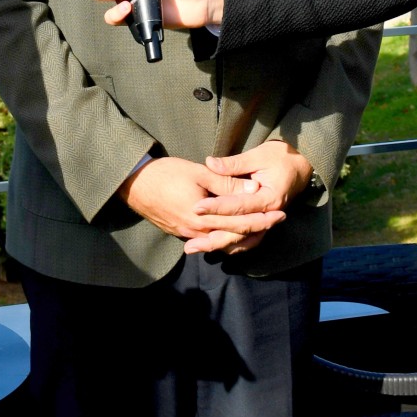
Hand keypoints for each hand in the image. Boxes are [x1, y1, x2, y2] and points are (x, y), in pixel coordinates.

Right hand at [118, 156, 284, 255]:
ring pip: (222, 243)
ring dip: (243, 238)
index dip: (263, 218)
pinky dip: (225, 239)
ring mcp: (188, 235)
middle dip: (258, 229)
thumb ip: (226, 182)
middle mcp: (198, 232)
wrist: (135, 185)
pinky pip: (209, 241)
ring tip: (261, 230)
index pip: (241, 222)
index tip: (280, 213)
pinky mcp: (181, 233)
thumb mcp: (199, 173)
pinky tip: (233, 234)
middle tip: (277, 222)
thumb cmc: (166, 174)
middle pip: (234, 237)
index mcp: (204, 218)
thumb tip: (253, 188)